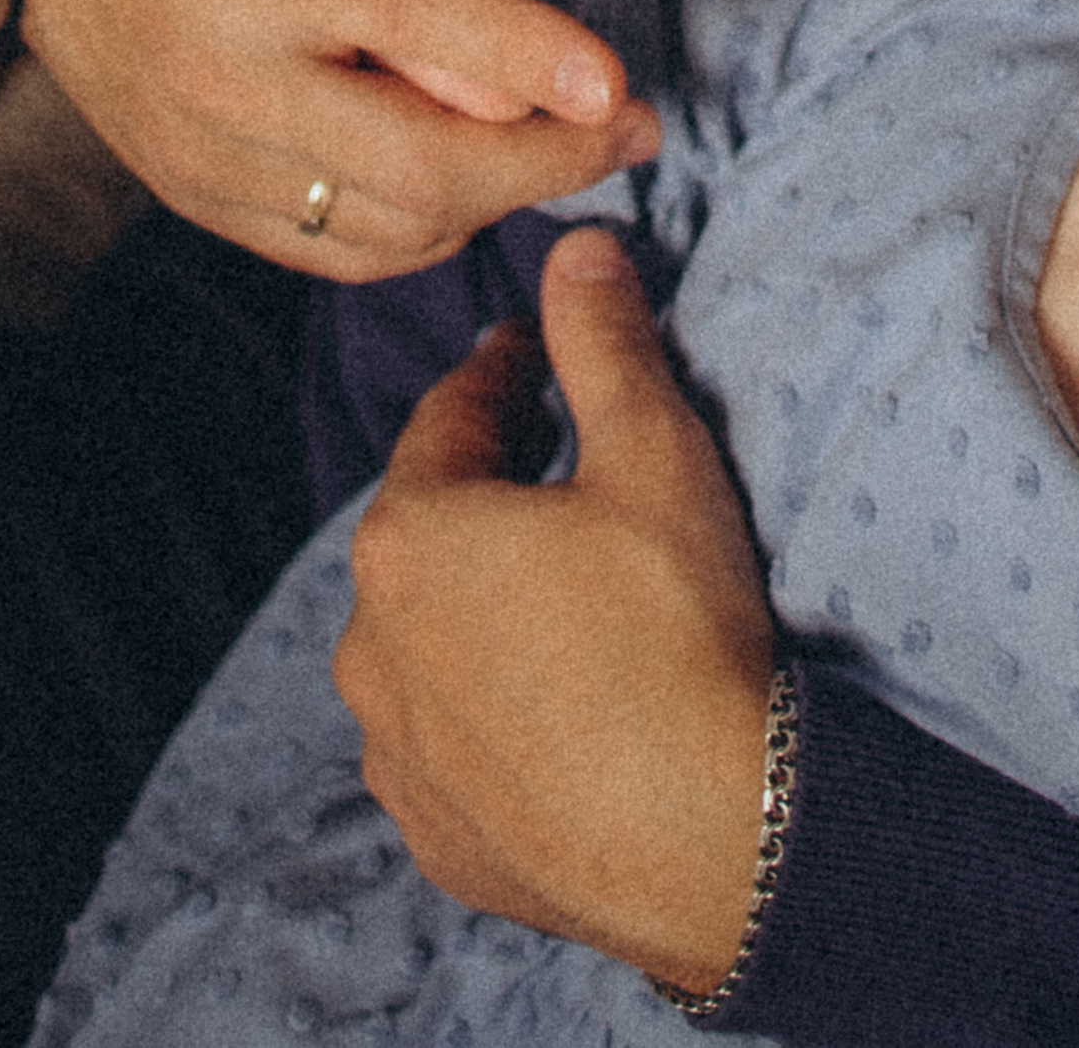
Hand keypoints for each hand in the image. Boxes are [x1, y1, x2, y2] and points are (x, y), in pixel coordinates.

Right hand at [18, 0, 661, 272]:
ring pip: (387, 225)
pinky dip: (422, 227)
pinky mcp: (194, 193)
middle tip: (632, 129)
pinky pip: (334, 247)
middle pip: (418, 165)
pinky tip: (472, 176)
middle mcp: (224, 74)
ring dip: (496, 199)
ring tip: (567, 144)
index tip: (621, 87)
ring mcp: (203, 151)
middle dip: (546, 163)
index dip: (531, 61)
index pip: (419, 30)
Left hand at [338, 225, 776, 992]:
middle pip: (428, 530)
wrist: (708, 833)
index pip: (452, 416)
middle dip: (487, 486)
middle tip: (558, 459)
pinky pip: (444, 737)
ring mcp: (392, 749)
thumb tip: (576, 245)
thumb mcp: (653, 454)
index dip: (504, 371)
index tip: (538, 350)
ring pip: (425, 639)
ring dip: (476, 601)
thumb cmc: (676, 627)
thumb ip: (601, 341)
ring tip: (556, 586)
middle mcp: (370, 641)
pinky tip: (552, 695)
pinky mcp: (431, 831)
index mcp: (410, 534)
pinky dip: (484, 702)